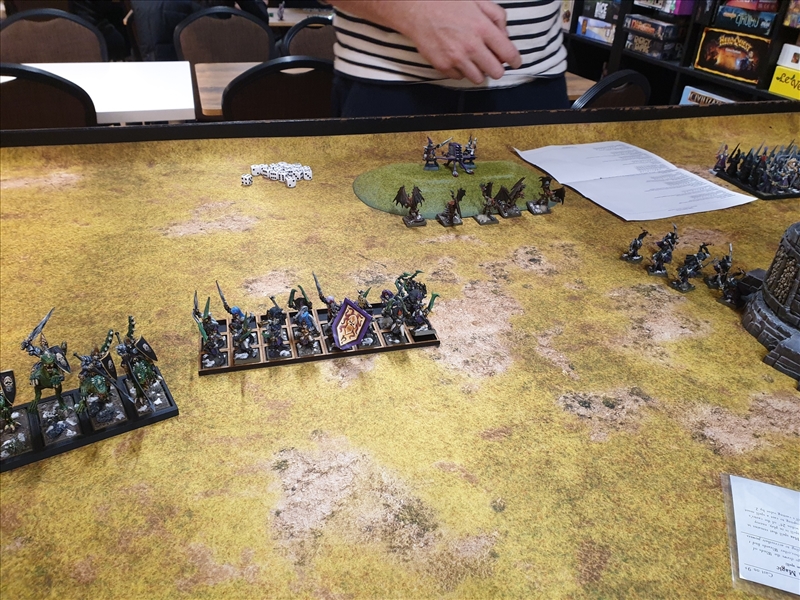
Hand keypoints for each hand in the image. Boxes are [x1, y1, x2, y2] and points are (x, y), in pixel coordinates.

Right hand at [328, 0, 521, 83]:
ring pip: (478, 78)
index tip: (515, 62)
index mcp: (483, 28)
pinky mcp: (443, 66)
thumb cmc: (447, 2)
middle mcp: (472, 46)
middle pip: (496, 71)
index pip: (508, 53)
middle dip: (497, 67)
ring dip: (479, 70)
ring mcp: (457, 58)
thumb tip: (505, 35)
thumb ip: (496, 16)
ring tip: (473, 59)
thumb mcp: (478, 1)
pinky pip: (459, 77)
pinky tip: (457, 58)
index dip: (515, 60)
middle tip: (492, 61)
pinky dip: (461, 71)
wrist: (417, 9)